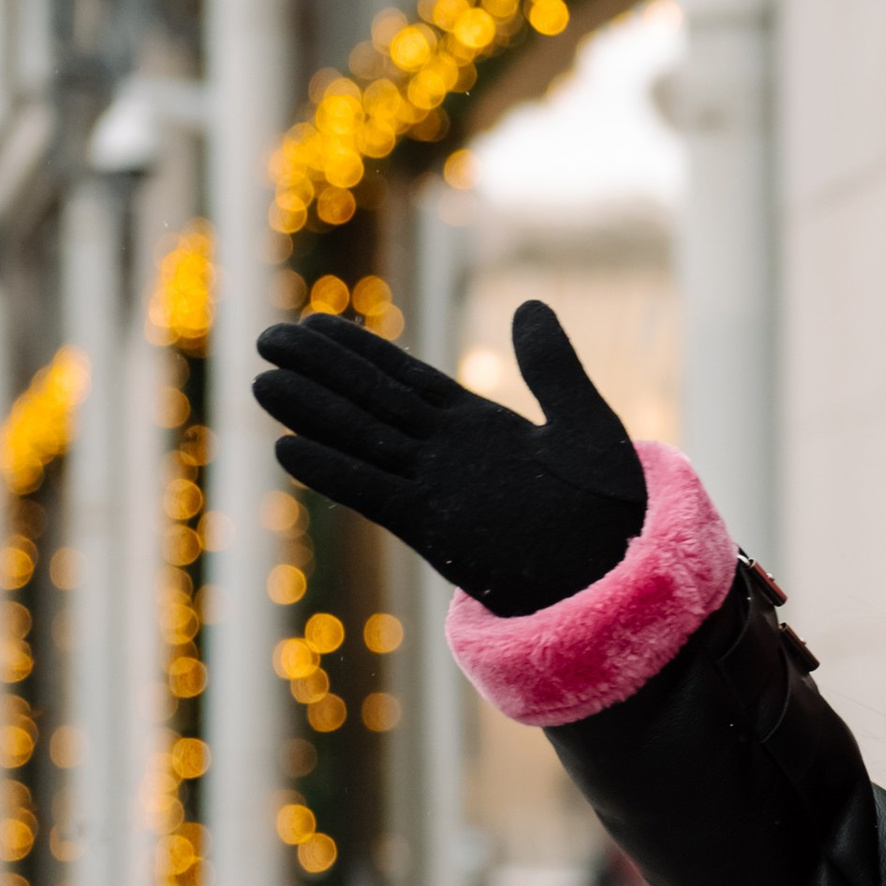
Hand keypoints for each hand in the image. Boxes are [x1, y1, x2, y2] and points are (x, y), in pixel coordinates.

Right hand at [254, 300, 646, 616]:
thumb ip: (551, 367)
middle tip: (267, 338)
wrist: (623, 581)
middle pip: (371, 403)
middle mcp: (449, 457)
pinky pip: (373, 492)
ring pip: (361, 442)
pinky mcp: (435, 528)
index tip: (315, 322)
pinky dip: (332, 471)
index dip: (360, 352)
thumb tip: (528, 305)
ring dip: (312, 414)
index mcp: (481, 429)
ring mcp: (437, 491)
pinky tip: (287, 449)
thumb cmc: (615, 512)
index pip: (407, 379)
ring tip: (261, 383)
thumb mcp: (585, 424)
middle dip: (321, 371)